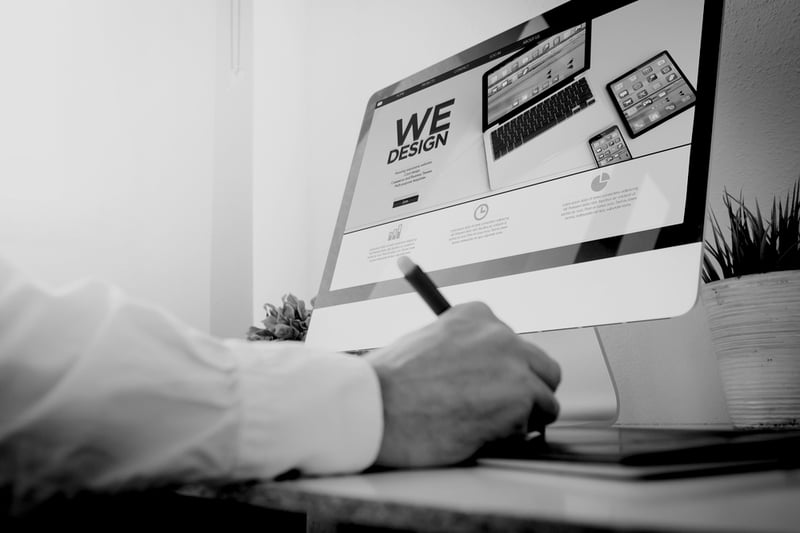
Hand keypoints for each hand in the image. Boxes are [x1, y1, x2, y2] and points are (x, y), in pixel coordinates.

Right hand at [365, 302, 560, 467]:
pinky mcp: (518, 399)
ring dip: (522, 417)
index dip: (503, 371)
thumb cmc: (391, 384)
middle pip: (541, 367)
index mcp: (477, 315)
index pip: (513, 344)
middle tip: (501, 412)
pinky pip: (531, 425)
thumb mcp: (428, 343)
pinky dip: (512, 436)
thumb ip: (464, 351)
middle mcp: (501, 334)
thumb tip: (487, 375)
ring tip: (485, 426)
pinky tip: (480, 434)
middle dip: (526, 391)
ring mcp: (513, 366)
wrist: (375, 406)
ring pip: (545, 398)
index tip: (488, 387)